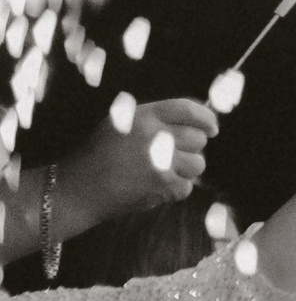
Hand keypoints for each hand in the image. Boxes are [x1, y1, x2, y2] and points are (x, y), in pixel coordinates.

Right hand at [64, 97, 217, 211]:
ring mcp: (160, 159)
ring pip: (197, 164)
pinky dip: (174, 191)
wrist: (79, 187)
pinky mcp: (162, 183)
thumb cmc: (101, 155)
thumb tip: (199, 121)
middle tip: (171, 158)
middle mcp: (153, 133)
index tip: (212, 128)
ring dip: (185, 171)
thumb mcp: (121, 124)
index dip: (206, 119)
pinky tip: (152, 187)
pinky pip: (186, 186)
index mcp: (142, 115)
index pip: (187, 109)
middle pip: (197, 139)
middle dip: (191, 150)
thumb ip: (155, 120)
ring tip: (160, 173)